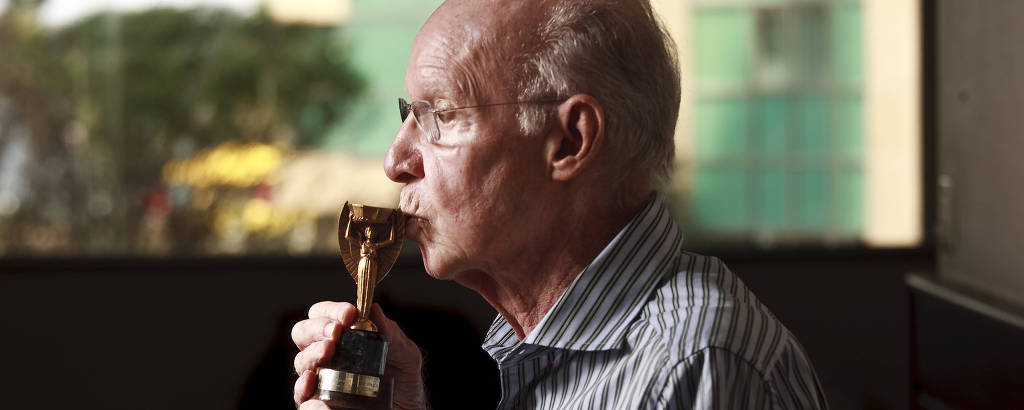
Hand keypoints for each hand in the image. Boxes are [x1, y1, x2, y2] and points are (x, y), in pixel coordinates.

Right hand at [292, 302, 426, 409]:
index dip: (333, 310)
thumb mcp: (404, 354)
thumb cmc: (402, 381)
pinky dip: (303, 386)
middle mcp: (326, 355)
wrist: (406, 409)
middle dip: (317, 327)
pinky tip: (312, 380)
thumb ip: (390, 332)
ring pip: (302, 361)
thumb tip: (374, 308)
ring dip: (312, 353)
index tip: (349, 314)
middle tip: (336, 331)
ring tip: (328, 350)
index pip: (324, 314)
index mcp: (343, 336)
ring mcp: (320, 378)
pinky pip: (302, 395)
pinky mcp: (318, 403)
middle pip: (303, 333)